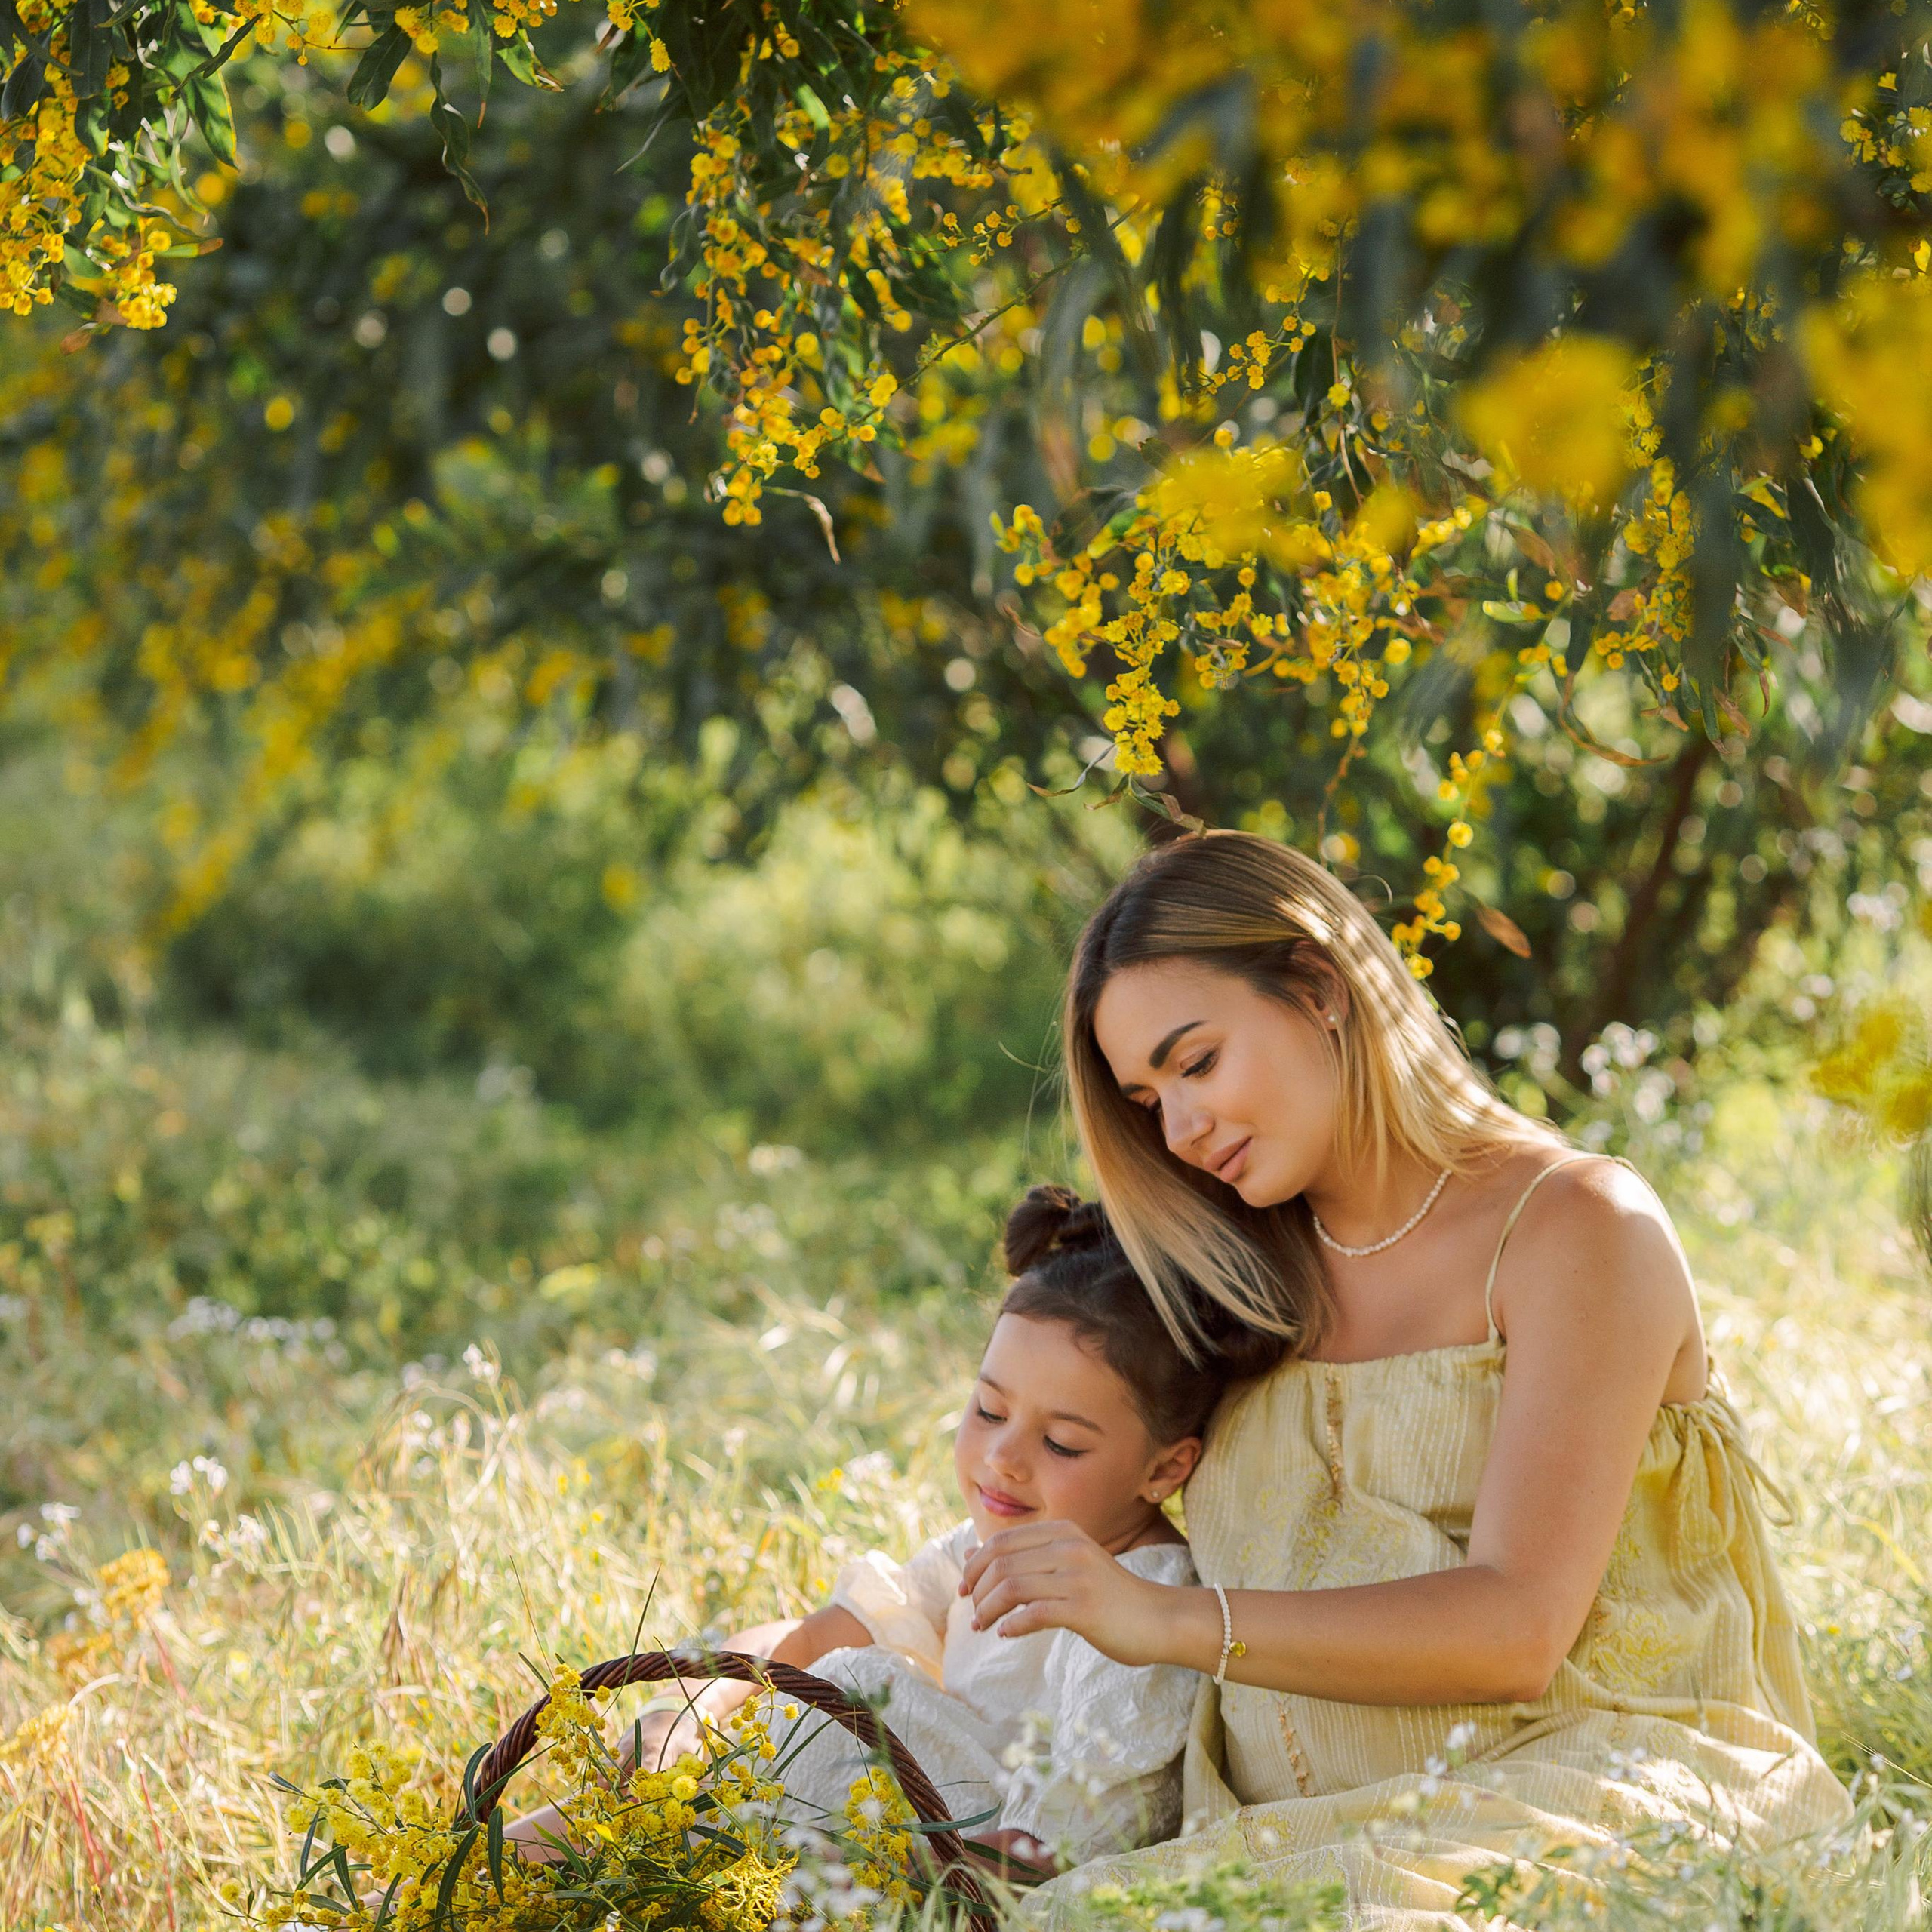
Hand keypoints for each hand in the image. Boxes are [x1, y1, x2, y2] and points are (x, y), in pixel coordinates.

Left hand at [957, 1520, 1179, 1665]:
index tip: (964, 1589)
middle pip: (1001, 1563)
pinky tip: (1007, 1634)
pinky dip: (1012, 1625)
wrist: (1159, 1618)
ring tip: (983, 1626)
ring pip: (1011, 1587)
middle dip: (977, 1589)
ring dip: (988, 1610)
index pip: (1000, 1541)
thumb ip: (1022, 1557)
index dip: (974, 1566)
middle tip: (972, 1613)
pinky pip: (1033, 1614)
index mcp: (1063, 1531)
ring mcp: (1077, 1576)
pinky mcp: (1084, 1608)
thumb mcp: (1066, 1565)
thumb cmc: (1108, 1595)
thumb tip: (969, 1555)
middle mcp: (1068, 1547)